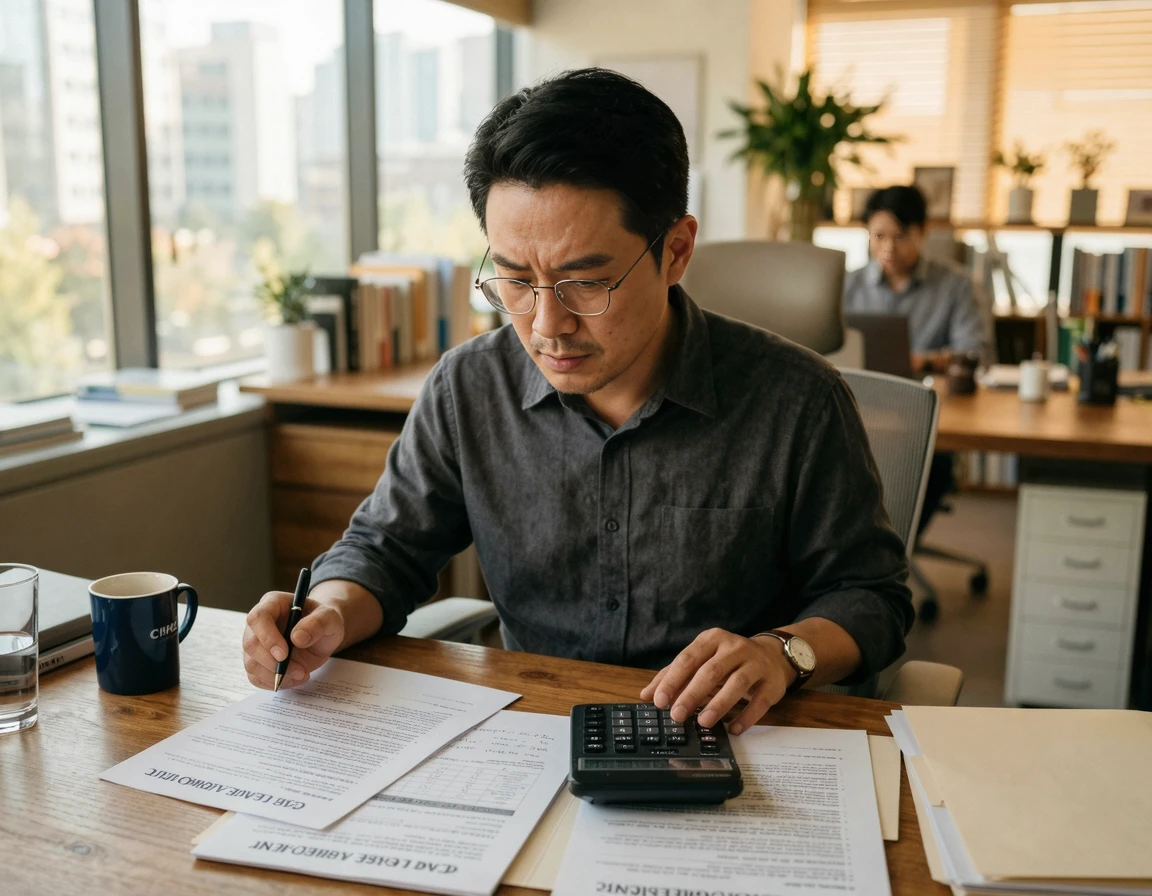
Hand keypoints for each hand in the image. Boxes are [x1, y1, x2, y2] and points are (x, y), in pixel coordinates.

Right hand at [242, 590, 345, 689]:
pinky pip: (256, 677)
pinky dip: (274, 683)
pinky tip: (294, 679)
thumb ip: (317, 624)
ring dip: (275, 676)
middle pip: (251, 644)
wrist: (322, 635)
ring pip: (251, 664)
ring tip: (302, 674)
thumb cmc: (324, 621)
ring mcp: (256, 643)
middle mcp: (259, 623)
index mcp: (273, 603)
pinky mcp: (258, 661)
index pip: (258, 618)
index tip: (284, 654)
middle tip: (300, 671)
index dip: (267, 637)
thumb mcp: (330, 618)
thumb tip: (297, 637)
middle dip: (273, 663)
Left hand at [639, 628, 796, 734]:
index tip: (659, 701)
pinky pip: (759, 701)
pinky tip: (733, 729)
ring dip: (719, 704)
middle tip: (677, 715)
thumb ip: (674, 675)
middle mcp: (735, 648)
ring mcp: (756, 664)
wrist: (772, 655)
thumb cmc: (728, 660)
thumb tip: (646, 695)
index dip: (673, 680)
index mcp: (712, 639)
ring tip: (703, 723)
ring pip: (737, 683)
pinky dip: (746, 716)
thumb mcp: (701, 660)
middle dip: (692, 694)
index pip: (688, 658)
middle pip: (711, 671)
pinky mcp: (772, 683)